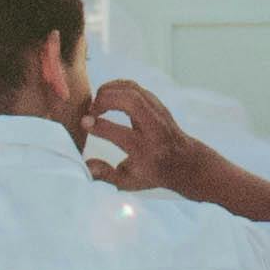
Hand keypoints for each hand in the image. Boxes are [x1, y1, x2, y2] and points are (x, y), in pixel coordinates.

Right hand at [75, 80, 203, 192]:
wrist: (184, 161)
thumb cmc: (152, 173)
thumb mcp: (128, 182)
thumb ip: (106, 175)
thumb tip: (87, 164)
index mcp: (145, 150)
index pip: (120, 133)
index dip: (99, 126)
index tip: (84, 123)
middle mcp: (154, 128)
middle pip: (131, 102)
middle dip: (105, 100)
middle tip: (91, 110)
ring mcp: (157, 111)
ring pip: (133, 89)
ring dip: (109, 91)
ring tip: (96, 104)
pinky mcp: (156, 102)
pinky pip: (134, 87)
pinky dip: (117, 87)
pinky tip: (106, 97)